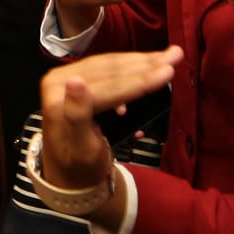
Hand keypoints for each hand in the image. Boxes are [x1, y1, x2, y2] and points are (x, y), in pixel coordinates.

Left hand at [39, 47, 181, 188]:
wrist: (71, 178)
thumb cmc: (79, 167)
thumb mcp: (80, 148)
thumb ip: (77, 115)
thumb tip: (76, 80)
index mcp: (58, 96)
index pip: (108, 86)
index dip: (140, 79)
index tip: (168, 72)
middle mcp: (60, 81)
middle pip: (111, 71)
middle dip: (146, 64)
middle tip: (175, 56)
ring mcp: (68, 79)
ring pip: (112, 66)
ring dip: (142, 62)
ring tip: (168, 57)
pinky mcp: (78, 81)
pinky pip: (109, 71)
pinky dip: (131, 71)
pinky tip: (147, 73)